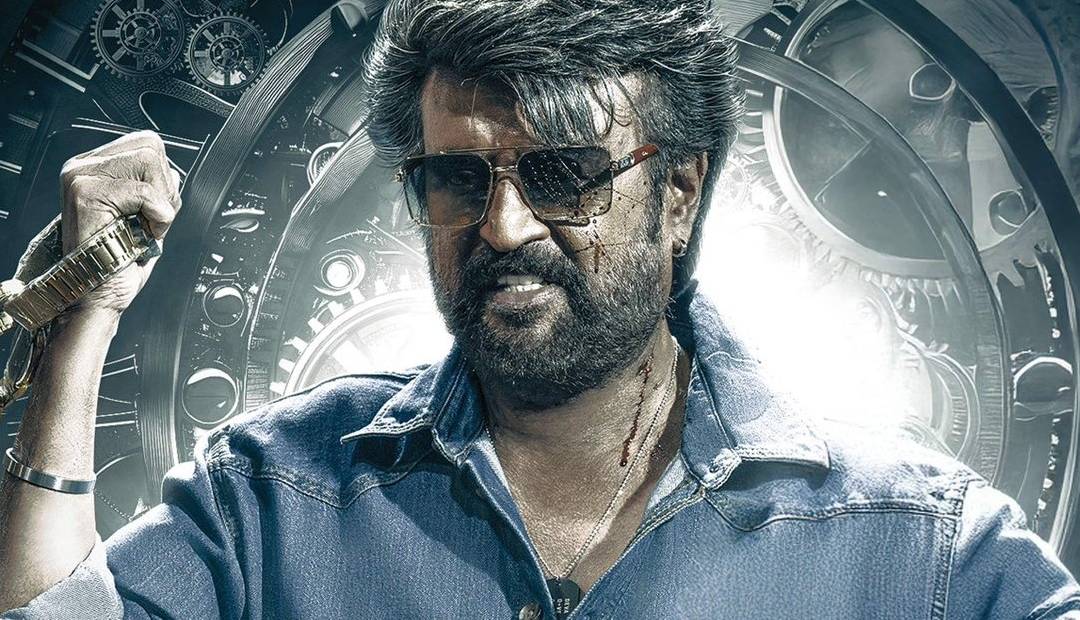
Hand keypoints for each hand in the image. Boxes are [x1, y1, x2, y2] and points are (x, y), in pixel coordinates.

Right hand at [58, 130, 180, 317]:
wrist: (100, 294)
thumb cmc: (122, 261)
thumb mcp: (145, 215)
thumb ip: (155, 188)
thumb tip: (172, 173)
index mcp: (94, 168)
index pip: (146, 143)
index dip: (163, 176)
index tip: (155, 208)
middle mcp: (82, 167)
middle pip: (150, 146)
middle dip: (165, 186)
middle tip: (153, 219)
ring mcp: (80, 177)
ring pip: (148, 162)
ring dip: (160, 201)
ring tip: (144, 227)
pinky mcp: (85, 193)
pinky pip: (144, 192)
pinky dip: (156, 216)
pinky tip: (142, 233)